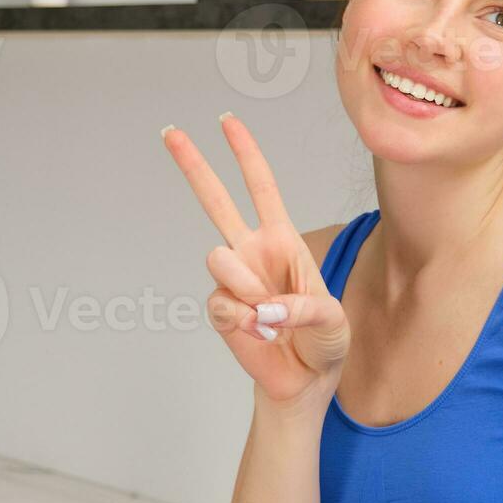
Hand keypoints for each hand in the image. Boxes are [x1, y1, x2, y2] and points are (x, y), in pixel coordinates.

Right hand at [162, 113, 349, 408]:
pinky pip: (222, 304)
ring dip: (247, 286)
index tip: (227, 121)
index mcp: (282, 239)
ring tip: (271, 316)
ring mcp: (233, 280)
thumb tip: (262, 306)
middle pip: (215, 200)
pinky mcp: (221, 310)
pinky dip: (245, 321)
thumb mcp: (332, 320)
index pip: (260, 187)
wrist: (304, 381)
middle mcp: (252, 252)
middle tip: (170, 131)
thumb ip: (303, 307)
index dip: (245, 154)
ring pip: (219, 259)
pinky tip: (260, 332)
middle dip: (194, 165)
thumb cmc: (324, 341)